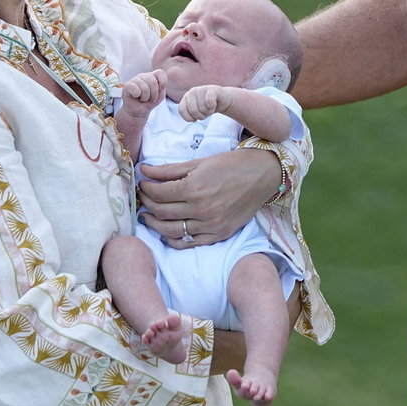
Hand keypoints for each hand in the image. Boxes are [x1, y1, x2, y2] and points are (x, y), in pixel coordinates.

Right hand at [118, 69, 167, 120]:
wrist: (138, 111)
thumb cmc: (149, 102)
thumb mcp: (160, 95)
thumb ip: (161, 87)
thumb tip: (155, 82)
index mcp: (152, 76)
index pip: (160, 72)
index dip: (163, 82)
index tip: (161, 91)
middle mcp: (143, 76)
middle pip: (153, 81)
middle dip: (154, 94)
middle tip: (150, 98)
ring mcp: (135, 79)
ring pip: (145, 87)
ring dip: (146, 97)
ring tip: (143, 99)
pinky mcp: (127, 85)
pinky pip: (135, 89)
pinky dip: (137, 95)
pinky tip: (135, 96)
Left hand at [137, 148, 281, 248]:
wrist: (264, 174)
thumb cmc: (232, 164)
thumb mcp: (200, 161)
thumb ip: (169, 169)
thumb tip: (144, 170)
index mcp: (194, 188)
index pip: (158, 193)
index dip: (146, 189)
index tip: (143, 184)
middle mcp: (201, 209)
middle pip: (162, 212)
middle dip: (147, 204)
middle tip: (143, 198)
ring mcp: (210, 225)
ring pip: (172, 231)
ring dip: (155, 224)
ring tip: (147, 217)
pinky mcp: (220, 234)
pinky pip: (190, 243)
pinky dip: (174, 240)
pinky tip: (166, 233)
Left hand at [178, 85, 232, 122]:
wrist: (223, 100)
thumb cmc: (208, 106)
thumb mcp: (196, 111)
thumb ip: (189, 113)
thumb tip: (191, 119)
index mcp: (186, 97)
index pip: (182, 110)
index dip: (189, 118)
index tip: (195, 119)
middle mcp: (192, 91)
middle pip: (193, 111)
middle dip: (201, 116)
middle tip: (205, 113)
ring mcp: (202, 89)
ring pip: (202, 108)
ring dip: (208, 112)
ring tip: (211, 108)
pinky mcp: (212, 89)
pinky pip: (209, 101)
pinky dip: (212, 106)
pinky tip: (214, 105)